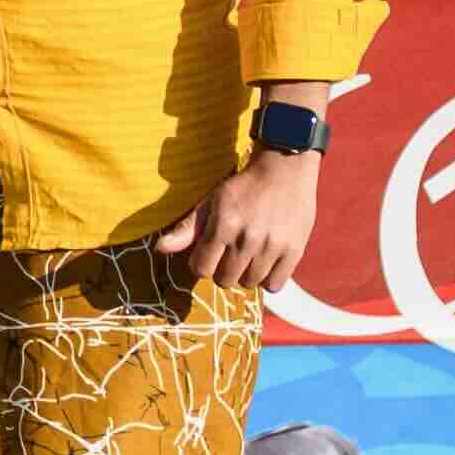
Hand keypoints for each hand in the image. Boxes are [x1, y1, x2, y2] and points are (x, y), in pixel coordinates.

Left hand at [157, 143, 323, 291]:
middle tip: (230, 254)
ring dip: (246, 274)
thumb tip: (159, 249)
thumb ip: (187, 229)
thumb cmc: (243, 188)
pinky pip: (274, 285)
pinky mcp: (294, 251)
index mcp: (223, 225)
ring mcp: (273, 246)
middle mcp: (248, 239)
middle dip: (223, 270)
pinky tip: (266, 262)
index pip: (202, 269)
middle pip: (225, 280)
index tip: (209, 254)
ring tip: (250, 256)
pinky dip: (268, 279)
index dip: (202, 264)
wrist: (284, 169)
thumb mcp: (211, 202)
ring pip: (249, 283)